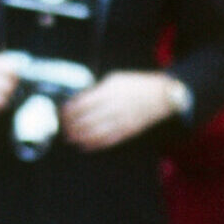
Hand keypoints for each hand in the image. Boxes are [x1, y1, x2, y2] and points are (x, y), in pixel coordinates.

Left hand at [60, 71, 179, 151]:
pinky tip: (85, 145)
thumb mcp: (115, 79)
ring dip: (79, 137)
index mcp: (109, 92)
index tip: (63, 112)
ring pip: (94, 133)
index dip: (70, 110)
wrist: (161, 96)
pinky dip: (94, 144)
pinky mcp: (127, 131)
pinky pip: (107, 140)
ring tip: (70, 138)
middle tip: (63, 127)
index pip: (82, 103)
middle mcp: (113, 107)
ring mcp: (120, 121)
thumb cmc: (137, 84)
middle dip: (71, 125)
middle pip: (86, 120)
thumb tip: (82, 98)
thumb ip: (98, 89)